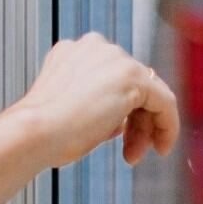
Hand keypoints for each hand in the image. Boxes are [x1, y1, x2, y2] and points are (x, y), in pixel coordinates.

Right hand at [13, 33, 181, 167]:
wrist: (35, 132)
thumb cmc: (43, 130)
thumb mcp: (69, 109)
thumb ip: (94, 103)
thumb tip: (120, 120)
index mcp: (74, 51)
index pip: (111, 78)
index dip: (119, 113)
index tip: (117, 138)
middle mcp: (96, 47)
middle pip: (132, 85)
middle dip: (134, 122)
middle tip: (130, 153)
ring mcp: (115, 59)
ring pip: (148, 93)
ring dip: (145, 128)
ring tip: (133, 156)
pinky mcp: (134, 77)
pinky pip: (164, 101)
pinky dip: (167, 125)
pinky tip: (162, 146)